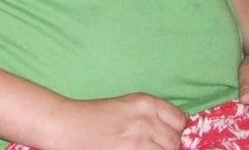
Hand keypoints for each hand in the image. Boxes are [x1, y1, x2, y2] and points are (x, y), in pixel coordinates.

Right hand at [47, 93, 186, 149]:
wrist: (67, 126)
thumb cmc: (94, 116)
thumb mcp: (127, 107)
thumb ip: (152, 115)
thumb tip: (177, 132)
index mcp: (145, 103)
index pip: (181, 119)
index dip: (176, 130)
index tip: (168, 136)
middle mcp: (145, 120)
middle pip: (175, 141)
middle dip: (167, 146)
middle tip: (150, 145)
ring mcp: (138, 141)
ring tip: (141, 149)